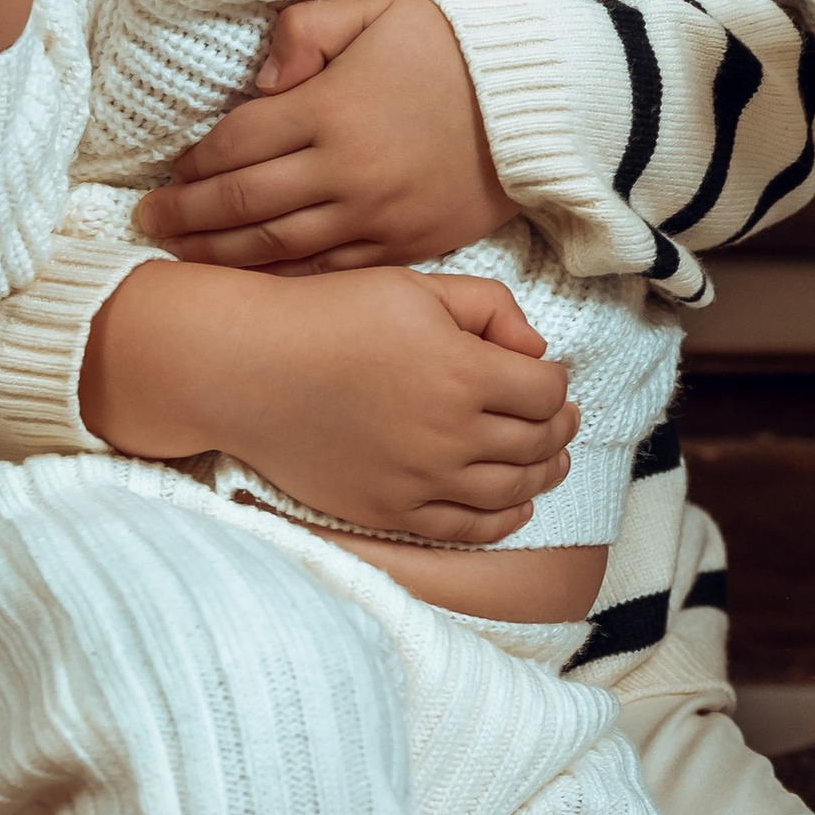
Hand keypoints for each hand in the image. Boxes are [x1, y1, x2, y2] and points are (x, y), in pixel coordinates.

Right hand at [78, 258, 574, 540]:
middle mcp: (450, 433)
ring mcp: (420, 479)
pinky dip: (504, 520)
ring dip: (544, 474)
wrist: (249, 368)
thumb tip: (537, 350)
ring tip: (553, 461)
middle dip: (560, 428)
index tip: (548, 375)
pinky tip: (518, 506)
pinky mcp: (390, 510)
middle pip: (538, 443)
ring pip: (513, 490)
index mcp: (463, 370)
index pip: (547, 390)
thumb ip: (490, 307)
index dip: (557, 382)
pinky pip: (466, 528)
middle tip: (564, 418)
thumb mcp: (416, 287)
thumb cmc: (330, 316)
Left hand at [139, 0, 513, 271]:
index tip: (172, 171)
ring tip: (182, 258)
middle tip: (150, 222)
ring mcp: (376, 216)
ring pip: (278, 248)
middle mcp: (346, 170)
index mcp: (332, 109)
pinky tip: (251, 282)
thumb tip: (260, 81)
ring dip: (221, 256)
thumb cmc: (448, 49)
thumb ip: (304, 31)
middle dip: (189, 216)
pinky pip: (328, 273)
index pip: (238, 144)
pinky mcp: (404, 246)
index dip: (196, 161)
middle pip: (245, 204)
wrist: (534, 103)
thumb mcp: (375, 12)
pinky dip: (282, 281)